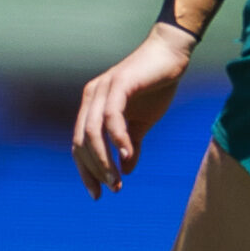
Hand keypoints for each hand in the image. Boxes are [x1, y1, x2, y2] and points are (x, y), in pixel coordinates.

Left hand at [74, 26, 194, 198]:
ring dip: (104, 159)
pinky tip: (128, 154)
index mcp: (91, 108)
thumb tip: (126, 170)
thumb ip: (131, 145)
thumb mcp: (142, 123)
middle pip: (80, 141)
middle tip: (112, 189)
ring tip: (118, 180)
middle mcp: (90, 99)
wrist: (170, 57)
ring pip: (92, 132)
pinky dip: (118, 138)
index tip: (97, 193)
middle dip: (94, 169)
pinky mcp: (119, 84)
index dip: (85, 170)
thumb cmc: (154, 88)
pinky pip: (111, 116)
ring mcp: (102, 90)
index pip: (79, 144)